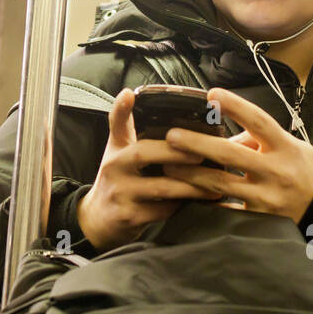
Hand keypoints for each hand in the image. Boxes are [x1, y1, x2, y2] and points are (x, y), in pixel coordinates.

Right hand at [76, 88, 223, 252]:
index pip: (115, 123)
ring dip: (191, 185)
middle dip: (176, 152)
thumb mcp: (119, 150)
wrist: (98, 220)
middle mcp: (114, 168)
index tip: (129, 94)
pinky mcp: (129, 217)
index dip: (120, 108)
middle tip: (202, 153)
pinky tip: (199, 203)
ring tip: (214, 184)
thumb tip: (133, 94)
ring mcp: (120, 193)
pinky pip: (162, 211)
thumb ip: (128, 125)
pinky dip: (182, 206)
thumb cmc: (118, 179)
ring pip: (161, 187)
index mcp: (117, 149)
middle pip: (144, 153)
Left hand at [161, 88, 312, 223]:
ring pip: (222, 184)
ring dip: (191, 174)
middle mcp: (277, 171)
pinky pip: (226, 211)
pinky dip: (204, 203)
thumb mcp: (289, 146)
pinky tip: (184, 196)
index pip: (259, 121)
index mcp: (285, 147)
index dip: (236, 106)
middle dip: (198, 144)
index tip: (211, 94)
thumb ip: (257, 138)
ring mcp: (268, 197)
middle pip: (231, 154)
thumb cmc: (300, 169)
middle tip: (171, 136)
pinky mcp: (259, 219)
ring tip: (168, 166)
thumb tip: (220, 133)